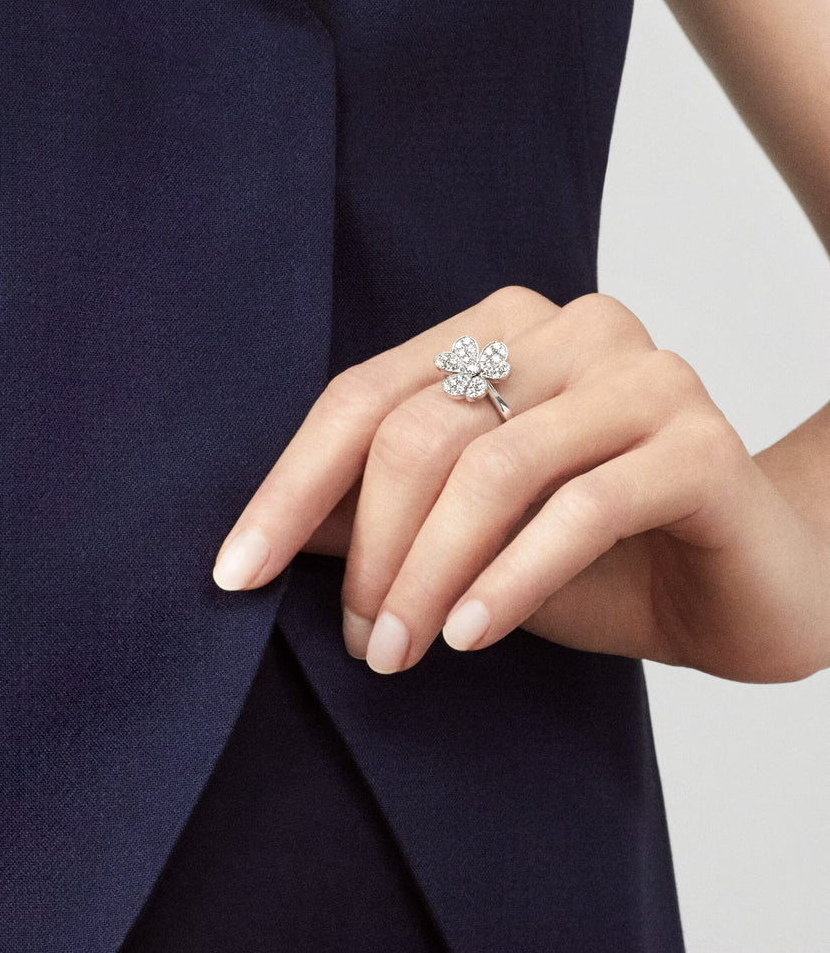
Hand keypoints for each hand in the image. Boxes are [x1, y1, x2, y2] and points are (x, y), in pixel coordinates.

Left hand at [212, 286, 829, 682]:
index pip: (367, 394)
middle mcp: (573, 329)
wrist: (748, 583)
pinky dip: (511, 579)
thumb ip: (380, 514)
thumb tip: (269, 536)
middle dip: (371, 551)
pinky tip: (470, 637)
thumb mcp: (468, 535)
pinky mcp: (699, 443)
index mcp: (506, 328)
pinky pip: (580, 508)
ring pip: (494, 468)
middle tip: (364, 641)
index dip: (291, 486)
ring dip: (428, 574)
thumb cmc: (602, 555)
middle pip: (421, 430)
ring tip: (400, 653)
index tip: (234, 574)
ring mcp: (644, 376)